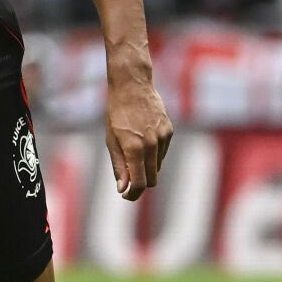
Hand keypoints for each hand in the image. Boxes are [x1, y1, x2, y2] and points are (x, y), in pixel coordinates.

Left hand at [104, 67, 172, 200]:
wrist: (132, 86)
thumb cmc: (116, 113)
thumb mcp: (112, 140)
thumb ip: (119, 166)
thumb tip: (123, 188)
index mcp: (134, 148)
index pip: (139, 183)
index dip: (133, 194)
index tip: (126, 195)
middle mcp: (152, 145)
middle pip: (152, 178)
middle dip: (141, 184)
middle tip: (128, 184)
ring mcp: (163, 138)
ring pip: (157, 165)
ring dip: (146, 167)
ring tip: (132, 152)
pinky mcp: (169, 131)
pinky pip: (162, 152)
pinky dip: (153, 154)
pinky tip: (143, 140)